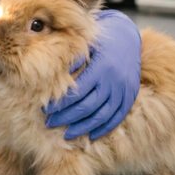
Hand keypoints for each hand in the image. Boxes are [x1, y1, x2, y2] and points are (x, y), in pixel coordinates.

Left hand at [44, 10, 140, 139]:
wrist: (126, 38)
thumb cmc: (97, 44)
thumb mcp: (85, 46)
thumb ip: (71, 61)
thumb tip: (52, 76)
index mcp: (100, 68)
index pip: (77, 92)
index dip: (60, 104)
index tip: (44, 110)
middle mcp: (113, 81)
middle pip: (88, 106)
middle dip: (66, 117)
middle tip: (49, 124)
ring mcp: (123, 90)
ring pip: (102, 115)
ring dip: (83, 127)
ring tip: (66, 135)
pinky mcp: (129, 97)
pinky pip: (117, 117)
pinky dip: (104, 128)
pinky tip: (91, 135)